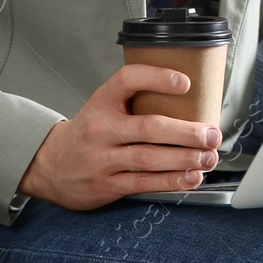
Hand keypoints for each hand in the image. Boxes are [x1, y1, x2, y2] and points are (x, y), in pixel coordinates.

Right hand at [17, 65, 223, 210]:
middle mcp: (100, 129)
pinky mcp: (106, 185)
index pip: (127, 80)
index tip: (186, 82)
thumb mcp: (104, 105)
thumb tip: (192, 99)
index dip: (157, 77)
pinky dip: (171, 181)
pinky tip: (191, 177)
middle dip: (187, 132)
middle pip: (149, 127)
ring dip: (185, 159)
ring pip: (149, 158)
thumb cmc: (90, 131)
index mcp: (102, 101)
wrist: (50, 165)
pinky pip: (143, 183)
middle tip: (212, 134)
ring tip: (209, 157)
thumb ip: (137, 99)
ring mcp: (101, 159)